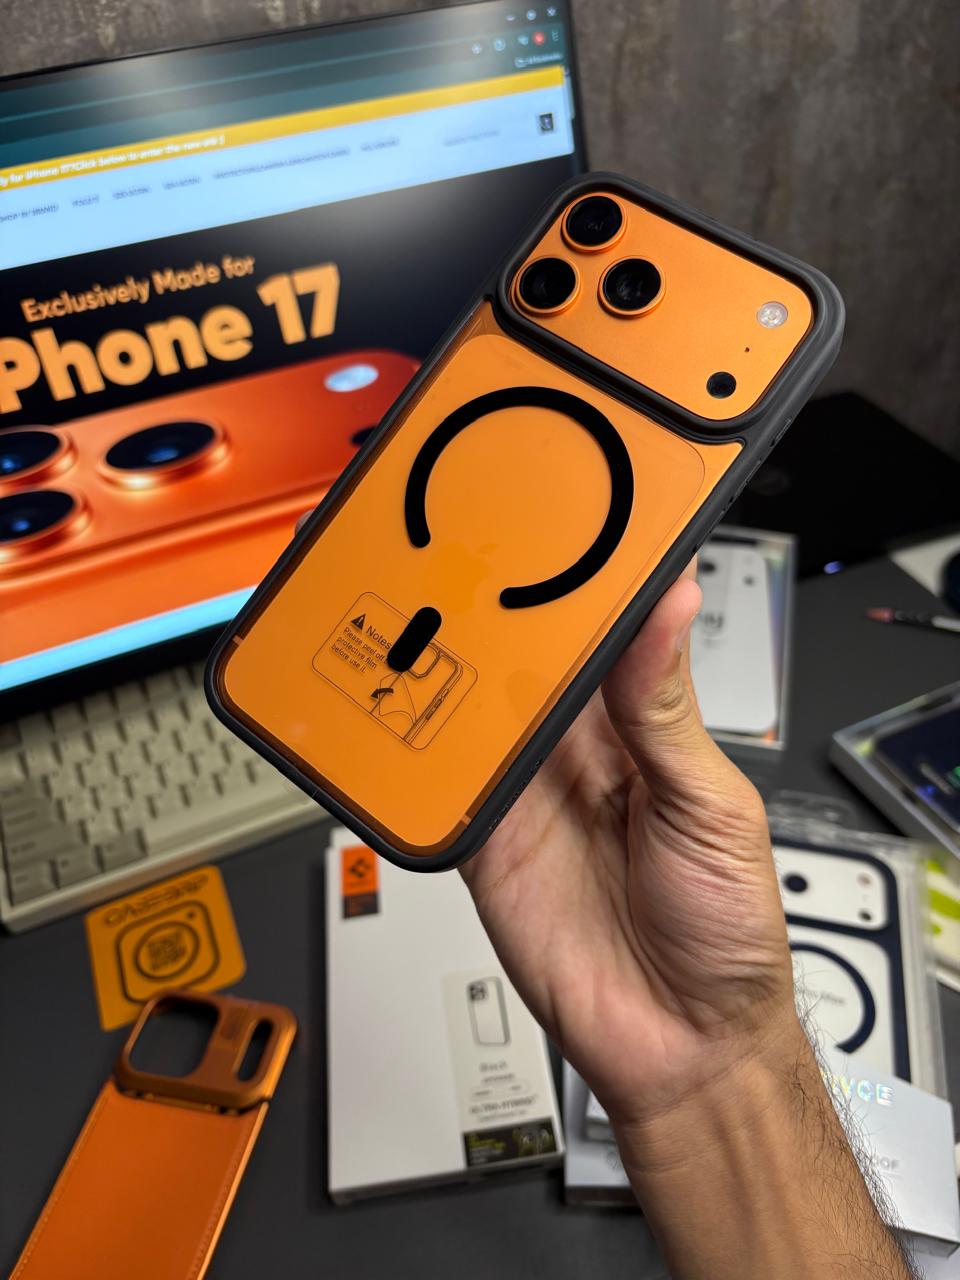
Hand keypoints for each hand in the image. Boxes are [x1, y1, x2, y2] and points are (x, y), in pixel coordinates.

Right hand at [460, 563, 798, 1127]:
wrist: (681, 1042)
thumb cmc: (724, 927)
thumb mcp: (711, 808)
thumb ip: (667, 712)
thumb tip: (668, 608)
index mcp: (640, 725)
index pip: (605, 631)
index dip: (584, 578)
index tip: (560, 519)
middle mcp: (576, 749)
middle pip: (522, 660)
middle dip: (494, 609)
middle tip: (460, 551)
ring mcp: (525, 793)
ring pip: (470, 710)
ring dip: (443, 666)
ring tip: (412, 609)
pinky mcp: (483, 842)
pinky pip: (438, 787)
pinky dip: (411, 755)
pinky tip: (390, 711)